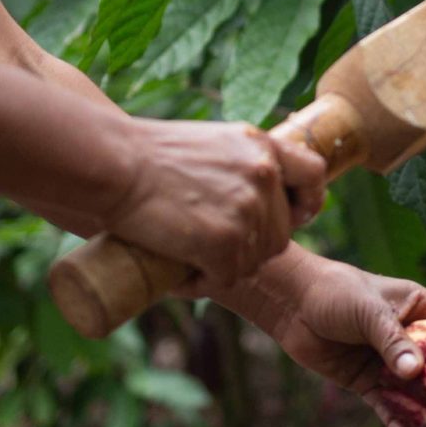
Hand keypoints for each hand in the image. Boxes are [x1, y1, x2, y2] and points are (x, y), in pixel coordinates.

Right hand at [103, 119, 329, 288]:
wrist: (113, 164)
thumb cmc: (146, 155)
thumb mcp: (210, 143)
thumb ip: (241, 165)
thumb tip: (259, 204)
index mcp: (261, 145)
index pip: (312, 175)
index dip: (306, 202)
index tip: (292, 217)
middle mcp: (263, 174)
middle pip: (280, 235)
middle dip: (251, 248)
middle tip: (211, 246)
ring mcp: (247, 209)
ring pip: (253, 262)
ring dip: (224, 267)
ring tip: (187, 253)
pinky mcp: (225, 242)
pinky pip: (226, 279)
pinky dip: (202, 282)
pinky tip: (180, 270)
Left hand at [256, 256, 425, 426]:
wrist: (291, 305)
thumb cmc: (336, 292)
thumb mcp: (369, 312)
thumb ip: (393, 341)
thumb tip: (415, 372)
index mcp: (420, 308)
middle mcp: (410, 337)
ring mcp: (389, 361)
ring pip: (414, 390)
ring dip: (424, 409)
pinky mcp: (368, 380)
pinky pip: (387, 403)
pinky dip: (396, 418)